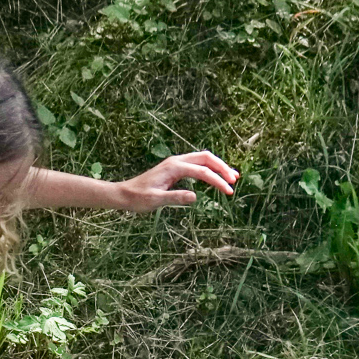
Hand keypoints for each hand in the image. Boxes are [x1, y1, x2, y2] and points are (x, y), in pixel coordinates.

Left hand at [115, 151, 239, 211]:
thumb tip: (195, 197)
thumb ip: (175, 197)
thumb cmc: (138, 198)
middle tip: (234, 180)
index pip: (202, 172)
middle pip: (206, 158)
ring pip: (202, 158)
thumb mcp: (156, 201)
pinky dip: (209, 168)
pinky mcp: (174, 167)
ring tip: (232, 176)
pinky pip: (196, 163)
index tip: (229, 191)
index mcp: (174, 167)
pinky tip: (215, 176)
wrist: (124, 194)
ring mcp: (175, 163)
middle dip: (222, 168)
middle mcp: (176, 161)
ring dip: (218, 166)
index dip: (217, 181)